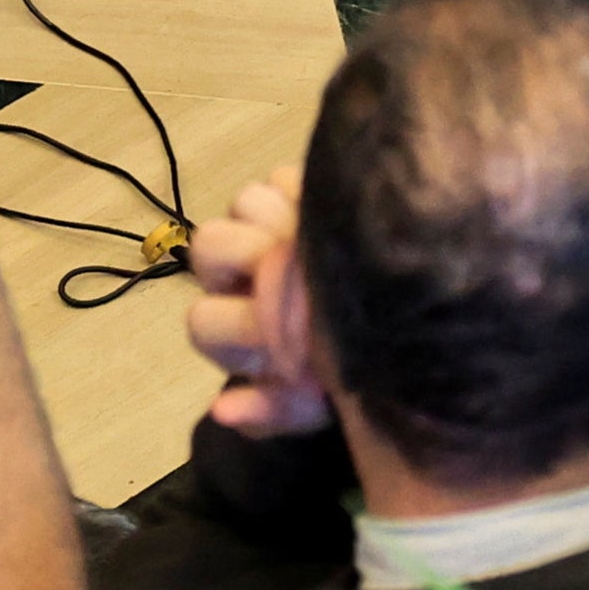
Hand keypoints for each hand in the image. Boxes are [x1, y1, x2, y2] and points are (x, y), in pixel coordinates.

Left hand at [180, 173, 331, 435]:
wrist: (386, 338)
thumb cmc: (340, 374)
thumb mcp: (313, 406)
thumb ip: (272, 412)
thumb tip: (224, 409)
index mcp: (233, 327)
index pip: (202, 320)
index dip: (235, 328)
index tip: (276, 339)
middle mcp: (240, 273)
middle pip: (211, 244)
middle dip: (247, 256)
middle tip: (288, 271)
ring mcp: (266, 223)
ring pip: (247, 201)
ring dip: (279, 221)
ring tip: (314, 245)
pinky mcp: (298, 190)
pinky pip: (284, 177)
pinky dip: (304, 195)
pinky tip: (332, 224)